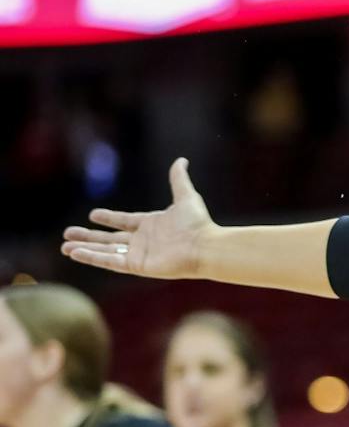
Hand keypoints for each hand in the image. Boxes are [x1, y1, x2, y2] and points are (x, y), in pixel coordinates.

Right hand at [62, 157, 216, 278]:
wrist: (205, 246)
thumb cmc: (198, 224)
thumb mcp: (186, 196)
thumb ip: (178, 179)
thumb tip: (181, 160)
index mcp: (151, 224)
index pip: (124, 221)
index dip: (109, 219)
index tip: (93, 215)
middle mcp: (143, 240)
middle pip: (109, 239)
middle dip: (89, 236)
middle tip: (67, 233)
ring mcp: (139, 254)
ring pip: (105, 251)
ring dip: (85, 248)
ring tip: (65, 246)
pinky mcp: (137, 266)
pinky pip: (110, 262)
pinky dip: (92, 258)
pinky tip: (76, 253)